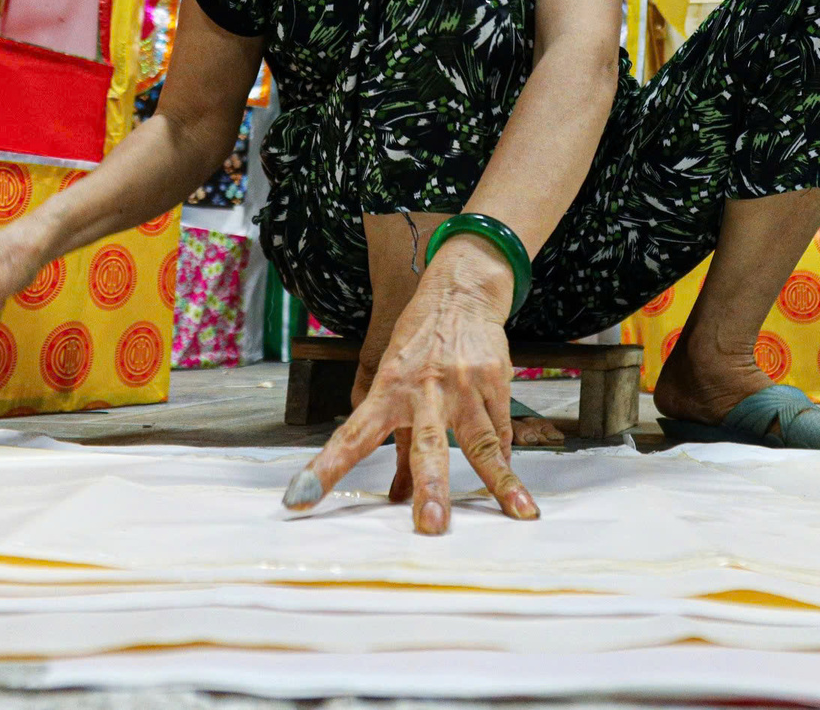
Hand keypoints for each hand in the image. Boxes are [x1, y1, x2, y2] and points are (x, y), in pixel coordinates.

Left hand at [285, 237, 538, 533]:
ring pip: (483, 443)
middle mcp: (425, 391)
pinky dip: (505, 461)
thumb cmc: (419, 341)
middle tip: (430, 525)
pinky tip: (514, 489)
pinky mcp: (494, 381)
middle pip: (427, 447)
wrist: (460, 293)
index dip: (325, 470)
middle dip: (431, 488)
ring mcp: (464, 387)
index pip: (350, 437)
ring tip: (518, 513)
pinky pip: (501, 431)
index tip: (300, 499)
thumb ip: (394, 436)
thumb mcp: (392, 377)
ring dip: (500, 483)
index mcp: (388, 390)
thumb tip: (395, 494)